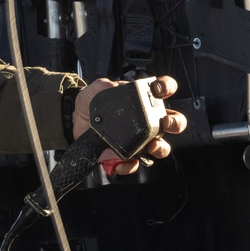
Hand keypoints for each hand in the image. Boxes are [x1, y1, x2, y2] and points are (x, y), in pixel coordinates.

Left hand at [72, 76, 186, 176]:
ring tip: (151, 146)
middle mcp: (146, 121)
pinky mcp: (127, 155)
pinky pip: (135, 163)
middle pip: (173, 122)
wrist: (74, 125)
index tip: (158, 90)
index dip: (167, 87)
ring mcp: (140, 140)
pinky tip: (122, 161)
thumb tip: (112, 86)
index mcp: (142, 101)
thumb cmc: (90, 106)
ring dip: (160, 148)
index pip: (163, 90)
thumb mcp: (93, 90)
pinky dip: (130, 165)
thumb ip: (101, 85)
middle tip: (165, 123)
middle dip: (175, 123)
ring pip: (161, 147)